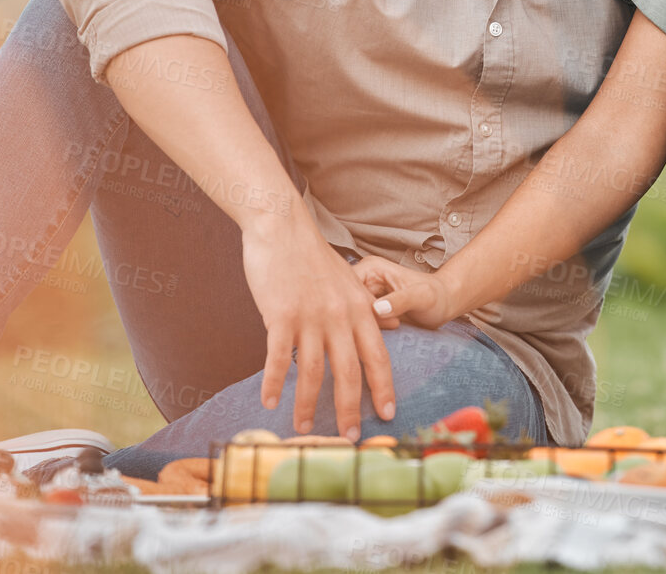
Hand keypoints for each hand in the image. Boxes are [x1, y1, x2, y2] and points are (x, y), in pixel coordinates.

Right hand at [239, 209, 395, 438]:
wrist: (282, 228)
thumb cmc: (314, 256)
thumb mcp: (352, 279)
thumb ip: (370, 305)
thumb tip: (395, 322)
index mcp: (360, 308)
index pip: (377, 356)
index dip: (383, 387)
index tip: (387, 413)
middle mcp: (340, 316)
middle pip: (349, 372)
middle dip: (349, 409)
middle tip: (349, 437)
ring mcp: (311, 317)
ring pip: (313, 372)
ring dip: (307, 405)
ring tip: (303, 429)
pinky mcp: (281, 316)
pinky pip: (278, 358)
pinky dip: (274, 383)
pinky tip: (270, 402)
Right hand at [351, 255, 461, 329]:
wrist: (443, 305)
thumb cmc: (436, 297)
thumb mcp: (422, 297)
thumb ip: (401, 300)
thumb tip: (377, 309)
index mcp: (371, 268)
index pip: (347, 290)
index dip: (354, 310)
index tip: (375, 324)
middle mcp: (362, 280)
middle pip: (343, 305)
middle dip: (356, 322)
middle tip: (386, 329)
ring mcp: (362, 295)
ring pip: (347, 317)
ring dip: (359, 330)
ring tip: (386, 331)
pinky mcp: (365, 310)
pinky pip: (354, 324)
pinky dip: (362, 334)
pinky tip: (377, 339)